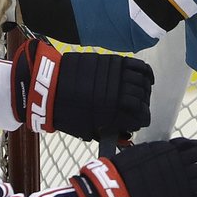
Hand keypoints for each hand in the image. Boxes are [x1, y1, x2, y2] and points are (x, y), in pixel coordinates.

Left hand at [11, 40, 152, 139]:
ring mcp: (118, 75)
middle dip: (141, 106)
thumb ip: (107, 132)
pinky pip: (137, 66)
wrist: (50, 87)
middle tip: (135, 109)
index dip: (140, 121)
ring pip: (142, 82)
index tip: (136, 122)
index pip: (142, 116)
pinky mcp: (113, 62)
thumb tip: (122, 134)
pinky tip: (146, 78)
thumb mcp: (88, 130)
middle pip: (143, 99)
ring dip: (144, 90)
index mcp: (114, 112)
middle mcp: (120, 92)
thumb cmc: (66, 112)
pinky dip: (145, 72)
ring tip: (140, 94)